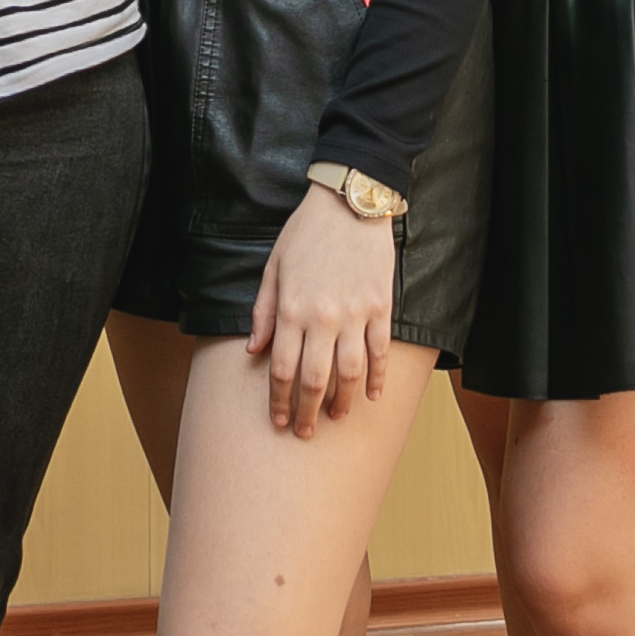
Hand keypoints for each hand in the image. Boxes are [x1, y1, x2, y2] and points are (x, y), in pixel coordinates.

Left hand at [249, 183, 399, 434]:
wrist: (349, 202)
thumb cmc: (306, 232)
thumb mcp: (274, 267)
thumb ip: (264, 312)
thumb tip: (253, 351)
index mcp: (292, 309)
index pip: (282, 369)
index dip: (278, 400)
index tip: (277, 420)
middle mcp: (323, 318)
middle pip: (314, 380)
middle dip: (306, 412)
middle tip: (303, 432)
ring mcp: (355, 314)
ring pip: (350, 373)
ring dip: (343, 402)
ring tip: (336, 418)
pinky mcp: (381, 307)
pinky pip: (380, 351)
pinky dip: (378, 378)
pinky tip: (373, 396)